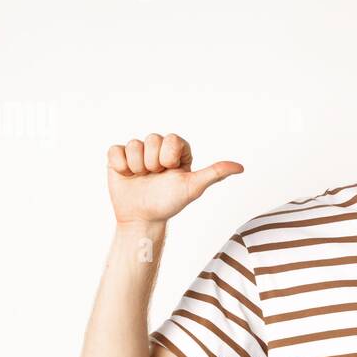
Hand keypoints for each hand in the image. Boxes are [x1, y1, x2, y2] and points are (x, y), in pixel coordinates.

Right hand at [106, 133, 241, 224]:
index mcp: (177, 150)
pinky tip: (127, 176)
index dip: (169, 157)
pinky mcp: (118, 157)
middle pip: (151, 139)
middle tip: (155, 177)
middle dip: (153, 163)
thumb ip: (215, 173)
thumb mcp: (193, 187)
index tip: (170, 172)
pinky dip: (120, 165)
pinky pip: (115, 150)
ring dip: (137, 166)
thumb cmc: (169, 203)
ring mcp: (137, 152)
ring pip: (133, 144)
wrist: (142, 218)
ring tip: (142, 178)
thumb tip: (241, 167)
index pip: (171, 139)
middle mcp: (158, 148)